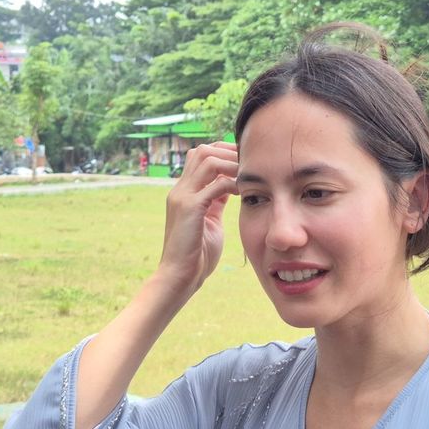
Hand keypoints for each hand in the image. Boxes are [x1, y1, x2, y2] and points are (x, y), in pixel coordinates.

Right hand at [157, 142, 238, 295]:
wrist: (179, 277)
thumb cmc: (197, 256)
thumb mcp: (210, 221)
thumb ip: (216, 203)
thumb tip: (229, 188)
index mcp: (184, 193)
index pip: (200, 157)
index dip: (223, 154)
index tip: (245, 162)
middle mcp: (180, 190)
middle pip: (202, 151)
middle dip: (228, 151)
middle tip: (249, 163)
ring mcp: (182, 197)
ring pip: (207, 160)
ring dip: (232, 164)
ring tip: (248, 175)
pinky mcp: (189, 208)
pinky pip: (215, 185)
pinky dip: (232, 184)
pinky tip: (244, 192)